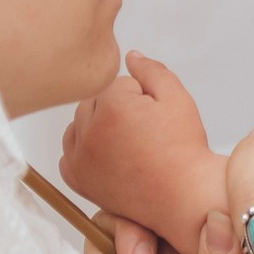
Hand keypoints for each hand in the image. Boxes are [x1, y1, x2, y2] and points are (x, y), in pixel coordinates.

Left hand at [60, 52, 215, 245]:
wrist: (184, 197)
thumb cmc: (185, 151)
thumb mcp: (178, 98)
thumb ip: (151, 70)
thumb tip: (130, 56)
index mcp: (112, 106)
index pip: (116, 84)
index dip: (141, 95)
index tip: (155, 115)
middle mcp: (89, 131)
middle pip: (93, 102)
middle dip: (116, 109)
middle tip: (144, 131)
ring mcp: (80, 157)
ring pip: (78, 125)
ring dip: (96, 127)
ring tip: (128, 143)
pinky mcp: (78, 179)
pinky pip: (69, 154)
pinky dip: (83, 152)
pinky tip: (108, 157)